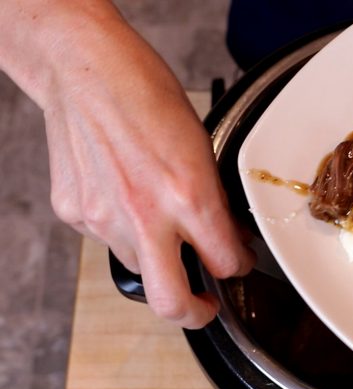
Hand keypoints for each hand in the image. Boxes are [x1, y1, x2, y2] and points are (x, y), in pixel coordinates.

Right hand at [1, 2, 253, 327]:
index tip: (237, 264)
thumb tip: (226, 236)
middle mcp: (145, 216)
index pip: (225, 264)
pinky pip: (108, 240)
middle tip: (206, 306)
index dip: (238, 267)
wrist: (84, 69)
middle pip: (172, 303)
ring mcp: (104, 220)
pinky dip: (124, 230)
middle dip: (196, 314)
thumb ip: (212, 201)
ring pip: (139, 267)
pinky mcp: (74, 214)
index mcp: (188, 196)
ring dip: (157, 257)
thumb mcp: (201, 147)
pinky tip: (126, 196)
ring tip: (159, 221)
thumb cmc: (145, 94)